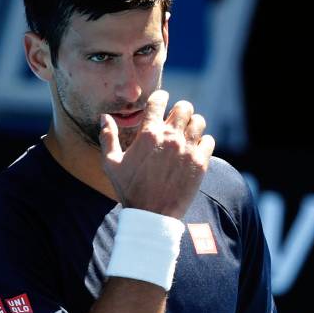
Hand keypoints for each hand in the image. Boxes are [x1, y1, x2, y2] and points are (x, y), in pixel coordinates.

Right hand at [100, 90, 214, 218]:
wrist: (152, 214)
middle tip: (176, 118)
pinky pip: (209, 140)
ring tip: (187, 133)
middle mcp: (170, 137)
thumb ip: (107, 137)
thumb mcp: (111, 163)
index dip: (161, 98)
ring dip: (193, 124)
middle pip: (184, 107)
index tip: (162, 101)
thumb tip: (104, 117)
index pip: (159, 101)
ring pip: (199, 122)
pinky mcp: (200, 163)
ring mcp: (187, 149)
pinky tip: (195, 149)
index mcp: (148, 133)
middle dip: (180, 110)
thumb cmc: (129, 189)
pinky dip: (204, 142)